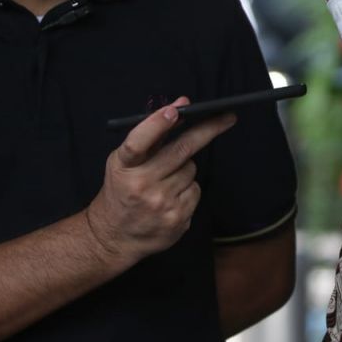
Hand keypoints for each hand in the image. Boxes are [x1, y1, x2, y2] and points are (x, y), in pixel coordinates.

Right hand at [85, 97, 234, 267]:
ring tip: (165, 181)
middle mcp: (141, 185)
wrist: (114, 236)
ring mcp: (160, 203)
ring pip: (191, 169)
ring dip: (185, 168)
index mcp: (123, 166)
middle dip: (207, 130)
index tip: (176, 110)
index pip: (138, 142)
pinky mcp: (177, 218)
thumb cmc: (122, 191)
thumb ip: (151, 135)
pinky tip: (171, 197)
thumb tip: (179, 106)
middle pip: (181, 150)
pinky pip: (195, 190)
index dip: (157, 124)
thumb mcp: (125, 162)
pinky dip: (188, 188)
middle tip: (226, 117)